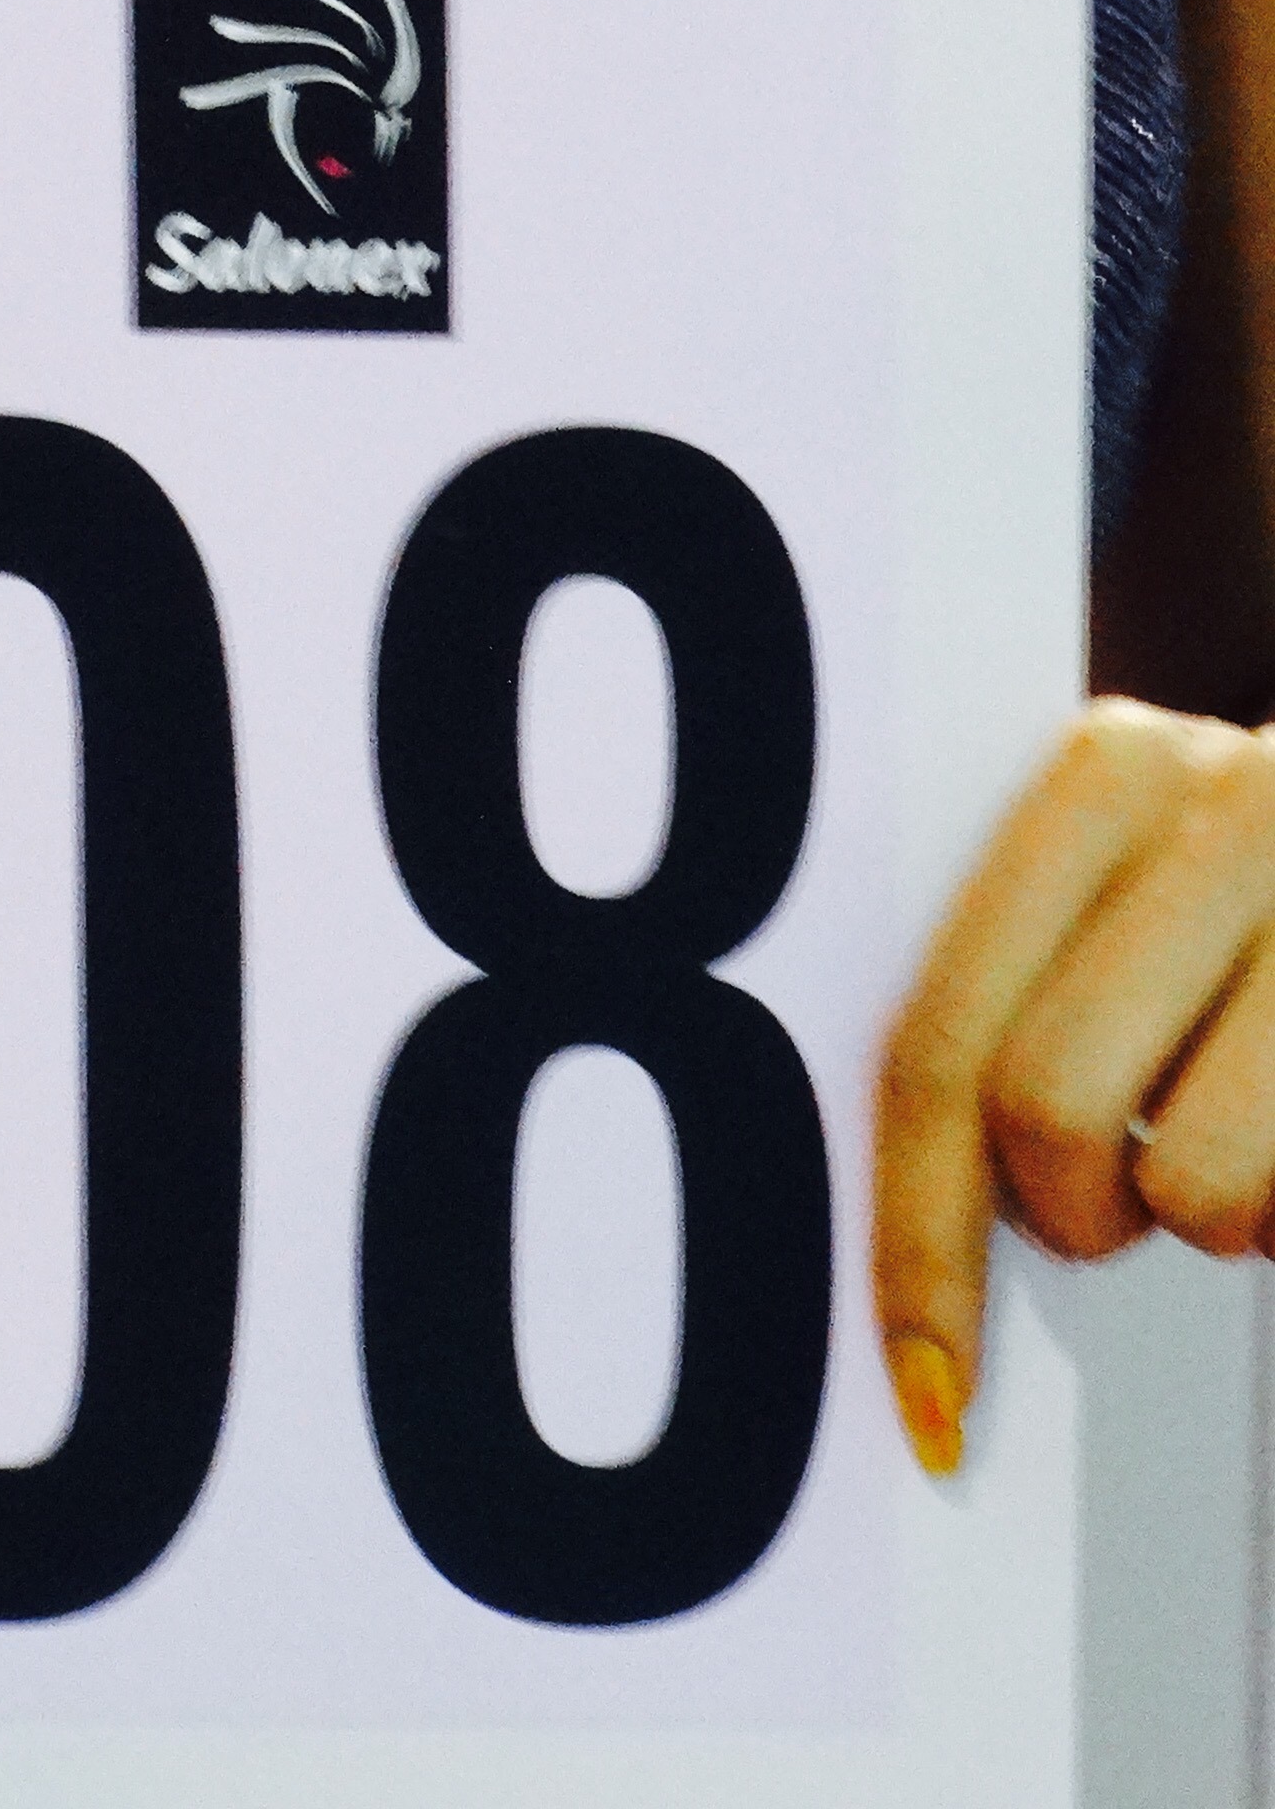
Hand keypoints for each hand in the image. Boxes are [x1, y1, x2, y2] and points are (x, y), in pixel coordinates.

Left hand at [875, 696, 1274, 1472]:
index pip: (945, 1035)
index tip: (928, 1384)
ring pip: (1204, 1186)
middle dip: (1081, 1217)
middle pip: (1049, 1112)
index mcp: (1113, 774)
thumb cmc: (1269, 912)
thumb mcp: (1161, 876)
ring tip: (1269, 1139)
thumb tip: (924, 1227)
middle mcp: (1232, 804)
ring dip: (1236, 1218)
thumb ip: (1045, 990)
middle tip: (1134, 1206)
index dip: (919, 1233)